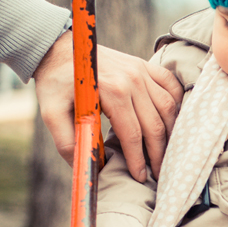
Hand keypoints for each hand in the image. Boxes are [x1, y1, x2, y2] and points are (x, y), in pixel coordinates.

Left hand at [32, 32, 183, 181]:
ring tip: (165, 153)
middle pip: (155, 124)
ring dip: (170, 133)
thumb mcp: (51, 113)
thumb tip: (87, 169)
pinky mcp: (144, 65)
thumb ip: (68, 142)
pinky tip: (171, 122)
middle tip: (158, 173)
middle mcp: (132, 78)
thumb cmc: (56, 82)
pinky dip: (176, 104)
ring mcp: (141, 70)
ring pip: (168, 108)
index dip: (138, 160)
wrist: (59, 49)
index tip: (140, 177)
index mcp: (112, 90)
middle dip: (158, 154)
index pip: (132, 134)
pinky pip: (171, 85)